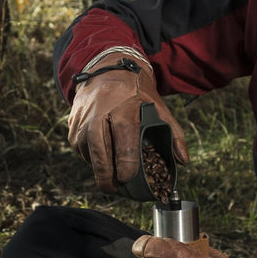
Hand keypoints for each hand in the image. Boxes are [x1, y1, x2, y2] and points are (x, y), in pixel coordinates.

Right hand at [66, 59, 187, 193]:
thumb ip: (173, 133)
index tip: (127, 178)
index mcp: (123, 108)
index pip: (123, 140)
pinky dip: (87, 155)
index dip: (125, 163)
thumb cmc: (136, 92)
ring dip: (95, 166)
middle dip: (105, 173)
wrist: (108, 68)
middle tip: (112, 189)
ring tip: (107, 177)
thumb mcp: (157, 106)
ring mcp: (83, 116)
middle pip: (98, 149)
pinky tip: (98, 160)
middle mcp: (99, 112)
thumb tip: (183, 160)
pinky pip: (77, 144)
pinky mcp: (73, 120)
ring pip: (85, 149)